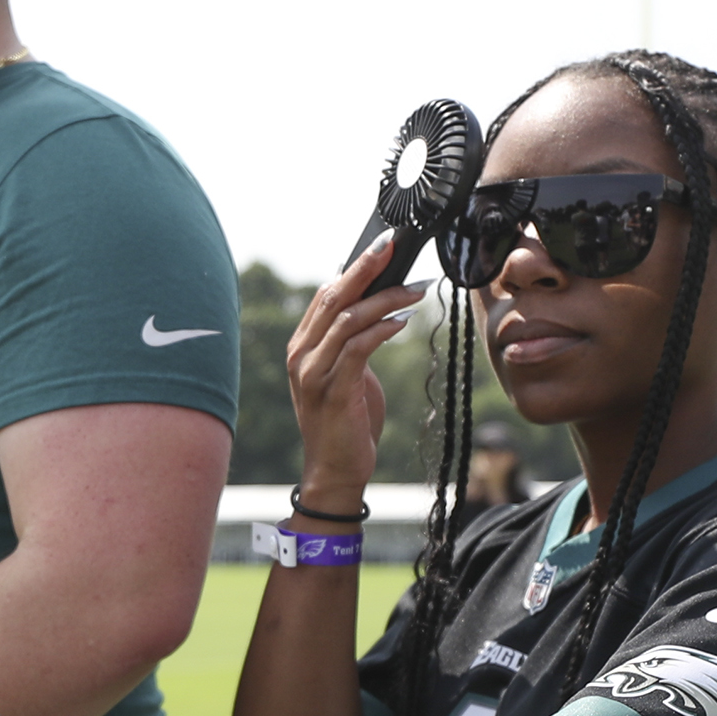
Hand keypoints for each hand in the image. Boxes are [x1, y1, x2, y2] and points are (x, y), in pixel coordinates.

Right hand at [287, 235, 424, 506]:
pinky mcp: (332, 390)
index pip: (326, 294)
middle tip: (394, 246)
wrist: (335, 469)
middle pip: (333, 297)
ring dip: (385, 300)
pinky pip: (358, 348)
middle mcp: (301, 354)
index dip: (354, 267)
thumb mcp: (346, 372)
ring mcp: (312, 372)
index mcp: (302, 346)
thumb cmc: (346, 419)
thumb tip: (377, 305)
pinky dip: (382, 330)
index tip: (384, 247)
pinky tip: (402, 322)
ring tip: (416, 290)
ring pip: (347, 319)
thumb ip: (352, 341)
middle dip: (365, 268)